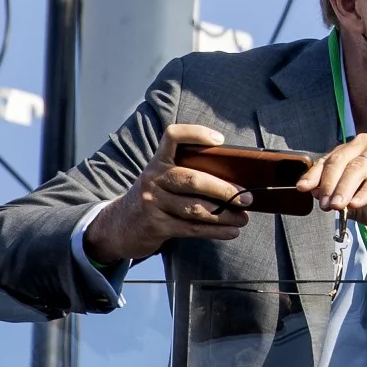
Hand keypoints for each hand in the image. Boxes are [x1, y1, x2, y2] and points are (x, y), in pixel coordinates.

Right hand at [83, 124, 249, 265]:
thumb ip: (187, 172)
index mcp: (158, 161)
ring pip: (194, 208)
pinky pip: (190, 228)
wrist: (118, 225)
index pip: (173, 137)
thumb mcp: (162, 179)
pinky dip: (214, 231)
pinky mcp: (155, 225)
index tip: (220, 140)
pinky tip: (231, 232)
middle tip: (247, 197)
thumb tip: (235, 178)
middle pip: (193, 180)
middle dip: (224, 189)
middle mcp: (153, 178)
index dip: (196, 133)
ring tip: (243, 218)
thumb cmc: (154, 197)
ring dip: (224, 215)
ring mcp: (152, 202)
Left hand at [296, 134, 366, 238]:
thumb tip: (312, 191)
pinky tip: (356, 203)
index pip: (327, 160)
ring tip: (336, 206)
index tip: (302, 188)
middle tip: (324, 204)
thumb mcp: (351, 204)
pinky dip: (365, 191)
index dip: (313, 174)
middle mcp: (364, 146)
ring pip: (357, 167)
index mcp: (350, 152)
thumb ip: (335, 197)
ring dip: (344, 188)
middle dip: (328, 183)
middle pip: (340, 161)